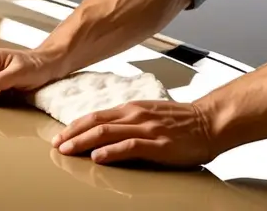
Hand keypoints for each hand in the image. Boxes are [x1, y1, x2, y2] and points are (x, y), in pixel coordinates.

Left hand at [51, 100, 220, 167]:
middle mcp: (136, 115)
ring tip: (68, 151)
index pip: (97, 115)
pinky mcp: (158, 144)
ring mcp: (147, 129)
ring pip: (107, 133)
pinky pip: (130, 147)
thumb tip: (106, 130)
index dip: (75, 126)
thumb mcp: (151, 114)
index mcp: (133, 108)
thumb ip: (130, 120)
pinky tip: (99, 157)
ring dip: (84, 142)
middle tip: (57, 146)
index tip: (60, 136)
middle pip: (96, 123)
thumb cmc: (183, 121)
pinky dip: (111, 151)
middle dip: (73, 135)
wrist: (210, 121)